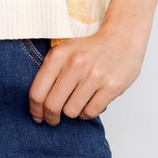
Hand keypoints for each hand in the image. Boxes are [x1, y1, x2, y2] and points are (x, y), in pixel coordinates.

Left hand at [27, 25, 146, 124]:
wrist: (122, 38)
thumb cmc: (90, 49)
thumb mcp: (64, 51)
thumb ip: (49, 72)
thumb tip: (36, 104)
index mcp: (59, 55)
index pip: (37, 92)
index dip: (35, 110)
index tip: (37, 116)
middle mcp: (75, 64)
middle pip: (52, 105)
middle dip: (51, 117)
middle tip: (53, 120)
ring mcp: (94, 76)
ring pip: (71, 112)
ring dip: (72, 112)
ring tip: (76, 102)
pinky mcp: (111, 87)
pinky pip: (90, 113)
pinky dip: (87, 112)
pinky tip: (89, 102)